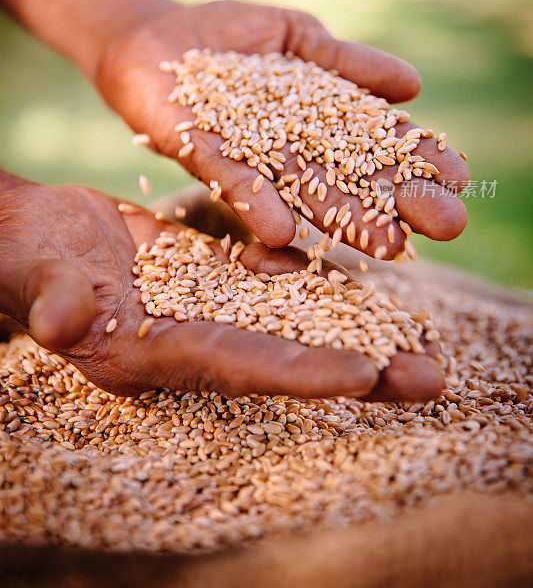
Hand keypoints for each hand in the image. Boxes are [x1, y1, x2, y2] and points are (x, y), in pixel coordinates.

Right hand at [0, 178, 442, 399]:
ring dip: (356, 326)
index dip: (301, 372)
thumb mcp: (39, 279)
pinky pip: (273, 279)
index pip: (241, 366)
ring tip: (420, 333)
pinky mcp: (212, 273)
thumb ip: (52, 300)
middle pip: (289, 355)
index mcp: (156, 351)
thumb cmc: (28, 262)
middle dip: (359, 366)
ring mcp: (209, 306)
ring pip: (294, 319)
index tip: (367, 376)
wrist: (39, 238)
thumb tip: (60, 323)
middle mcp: (196, 335)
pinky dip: (317, 279)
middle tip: (431, 376)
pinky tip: (363, 268)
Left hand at [97, 0, 469, 257]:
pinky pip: (228, 179)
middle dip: (397, 201)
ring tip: (386, 246)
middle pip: (348, 177)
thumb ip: (347, 61)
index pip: (375, 142)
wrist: (153, 35)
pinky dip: (254, 202)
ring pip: (298, 190)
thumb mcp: (296, 36)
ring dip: (340, 218)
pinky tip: (282, 231)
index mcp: (315, 121)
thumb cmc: (229, 37)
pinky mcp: (198, 152)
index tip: (461, 178)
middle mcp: (286, 149)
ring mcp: (245, 155)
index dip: (417, 159)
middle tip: (447, 227)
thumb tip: (413, 86)